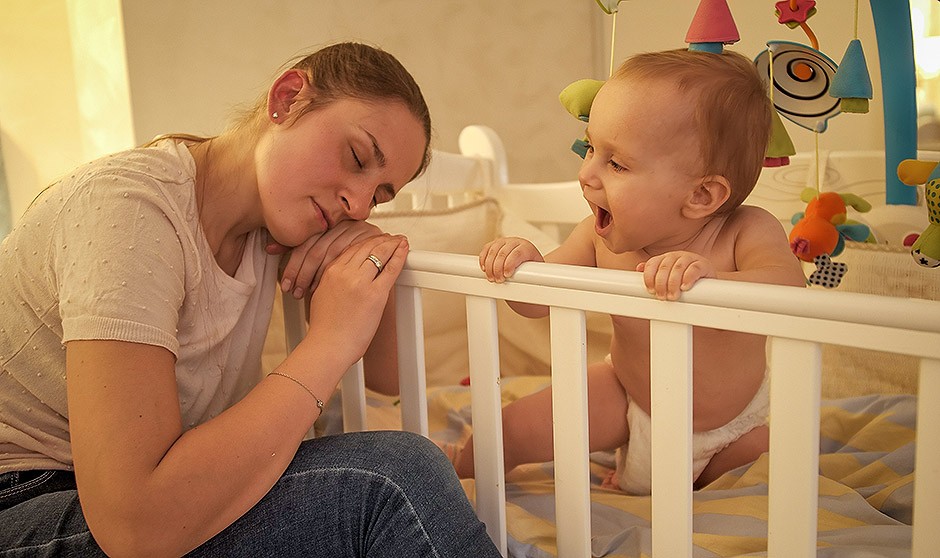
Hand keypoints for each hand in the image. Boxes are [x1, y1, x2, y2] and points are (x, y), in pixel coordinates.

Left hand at [268, 221, 382, 298]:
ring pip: (330, 252)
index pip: (305, 243)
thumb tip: (270, 247)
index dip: (292, 264)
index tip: (284, 284)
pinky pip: (346, 255)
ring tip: (306, 293)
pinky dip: (333, 273)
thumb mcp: (321, 258)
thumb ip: (300, 252)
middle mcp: (342, 223)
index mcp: (328, 224)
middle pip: (316, 248)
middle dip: (301, 273)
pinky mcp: (370, 239)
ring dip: (315, 275)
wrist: (378, 270)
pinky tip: (324, 287)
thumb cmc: (346, 267)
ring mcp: (357, 229)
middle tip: (293, 291)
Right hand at [303, 234, 408, 370]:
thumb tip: (347, 276)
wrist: (327, 346)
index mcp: (331, 272)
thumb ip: (334, 281)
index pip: (352, 248)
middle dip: (381, 240)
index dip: (367, 242)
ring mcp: (360, 282)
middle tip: (392, 238)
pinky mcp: (375, 294)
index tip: (376, 240)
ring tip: (400, 241)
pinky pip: (390, 268)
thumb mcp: (322, 296)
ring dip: (392, 244)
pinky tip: (405, 249)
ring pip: (379, 253)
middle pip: (366, 246)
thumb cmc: (325, 329)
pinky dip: (400, 256)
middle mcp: (344, 273)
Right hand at [479, 237, 542, 282]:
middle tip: (498, 280)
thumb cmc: (532, 269)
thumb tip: (529, 289)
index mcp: (527, 247)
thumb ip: (531, 277)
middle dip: (498, 268)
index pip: (517, 253)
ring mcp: (504, 241)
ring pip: (493, 251)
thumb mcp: (534, 273)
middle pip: (503, 253)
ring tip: (491, 277)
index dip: (510, 264)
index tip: (507, 275)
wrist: (528, 262)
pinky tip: (484, 268)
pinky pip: (486, 249)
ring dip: (489, 266)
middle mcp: (515, 242)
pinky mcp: (495, 243)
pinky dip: (483, 259)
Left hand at [637, 251, 714, 300]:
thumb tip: (638, 268)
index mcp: (665, 258)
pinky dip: (688, 278)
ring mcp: (690, 258)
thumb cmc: (683, 280)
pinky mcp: (703, 264)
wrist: (707, 282)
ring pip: (678, 268)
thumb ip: (654, 273)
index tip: (650, 291)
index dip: (649, 277)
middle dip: (661, 284)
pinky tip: (685, 287)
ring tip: (672, 296)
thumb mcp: (667, 277)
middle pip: (664, 267)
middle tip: (662, 297)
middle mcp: (676, 256)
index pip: (652, 264)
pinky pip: (694, 268)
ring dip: (673, 283)